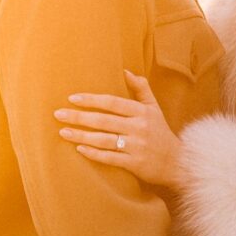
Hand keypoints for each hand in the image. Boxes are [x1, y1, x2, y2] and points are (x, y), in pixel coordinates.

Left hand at [54, 70, 181, 188]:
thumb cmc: (160, 132)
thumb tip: (125, 70)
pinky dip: (94, 154)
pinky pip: (110, 158)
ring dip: (81, 135)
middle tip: (58, 114)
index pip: (112, 102)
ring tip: (63, 132)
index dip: (91, 100)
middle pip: (103, 120)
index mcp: (141, 112)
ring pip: (103, 139)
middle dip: (78, 117)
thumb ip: (141, 88)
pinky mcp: (135, 164)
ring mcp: (137, 147)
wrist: (178, 163)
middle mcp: (139, 128)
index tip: (72, 98)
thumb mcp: (154, 108)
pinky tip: (79, 149)